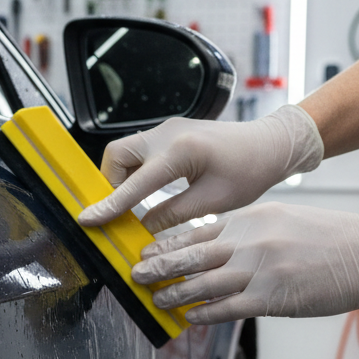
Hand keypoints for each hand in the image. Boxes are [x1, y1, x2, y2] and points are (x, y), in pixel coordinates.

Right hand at [76, 104, 323, 232]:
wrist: (270, 144)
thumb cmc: (250, 170)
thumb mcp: (213, 201)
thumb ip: (173, 215)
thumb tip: (142, 229)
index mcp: (180, 152)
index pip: (134, 183)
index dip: (109, 205)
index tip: (88, 220)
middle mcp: (167, 134)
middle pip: (116, 155)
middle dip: (109, 184)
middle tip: (115, 211)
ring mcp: (167, 129)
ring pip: (125, 151)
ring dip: (121, 178)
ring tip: (132, 205)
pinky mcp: (170, 132)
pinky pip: (140, 150)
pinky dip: (135, 171)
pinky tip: (147, 192)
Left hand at [130, 202, 358, 322]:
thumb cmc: (328, 237)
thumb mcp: (282, 220)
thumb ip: (247, 232)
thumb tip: (214, 248)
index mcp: (252, 218)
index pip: (198, 230)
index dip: (167, 243)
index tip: (146, 251)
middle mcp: (251, 242)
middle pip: (192, 255)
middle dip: (160, 266)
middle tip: (136, 274)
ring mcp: (261, 270)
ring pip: (204, 284)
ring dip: (175, 294)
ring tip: (156, 300)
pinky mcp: (272, 298)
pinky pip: (228, 308)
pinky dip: (204, 313)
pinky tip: (189, 318)